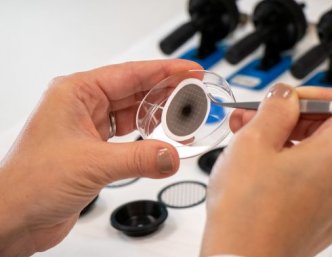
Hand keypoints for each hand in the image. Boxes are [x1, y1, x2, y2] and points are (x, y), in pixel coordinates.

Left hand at [0, 59, 200, 256]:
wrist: (14, 217)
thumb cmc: (30, 182)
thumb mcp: (92, 164)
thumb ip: (139, 159)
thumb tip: (171, 155)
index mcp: (75, 93)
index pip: (129, 73)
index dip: (164, 71)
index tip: (188, 70)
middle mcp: (82, 106)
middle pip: (133, 91)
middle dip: (165, 92)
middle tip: (193, 93)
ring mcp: (88, 128)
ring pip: (132, 114)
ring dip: (158, 116)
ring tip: (183, 116)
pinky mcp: (94, 149)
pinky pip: (128, 137)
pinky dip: (147, 139)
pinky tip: (162, 139)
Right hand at [201, 84, 331, 256]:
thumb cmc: (246, 212)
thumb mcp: (253, 141)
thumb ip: (276, 107)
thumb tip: (286, 95)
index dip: (320, 95)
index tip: (291, 100)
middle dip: (291, 118)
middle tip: (255, 118)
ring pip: (318, 154)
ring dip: (286, 141)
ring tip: (247, 142)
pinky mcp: (324, 217)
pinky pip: (314, 179)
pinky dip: (290, 167)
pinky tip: (259, 169)